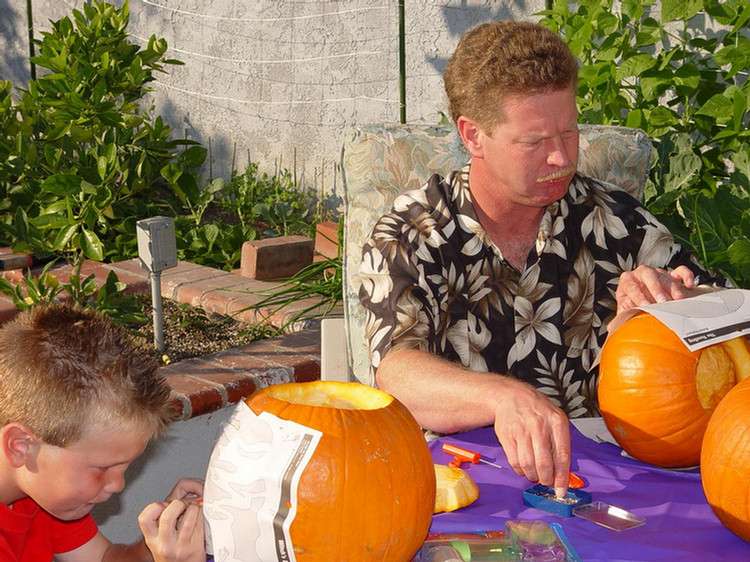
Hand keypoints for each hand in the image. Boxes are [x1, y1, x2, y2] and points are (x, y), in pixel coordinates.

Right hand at [138, 479, 205, 561]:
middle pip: (168, 515)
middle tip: (182, 505)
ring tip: (193, 509)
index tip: (163, 505)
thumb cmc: (172, 553)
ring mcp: (181, 545)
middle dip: (177, 504)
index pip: (145, 518)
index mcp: (152, 539)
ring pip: (190, 514)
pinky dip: (203, 513)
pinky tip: (200, 516)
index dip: (154, 506)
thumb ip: (160, 520)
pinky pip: (202, 521)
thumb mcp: (158, 539)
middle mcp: (165, 544)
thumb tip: (170, 500)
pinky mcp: (196, 546)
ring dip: (194, 506)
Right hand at [492, 380, 570, 496]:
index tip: (561, 491)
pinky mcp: (506, 435)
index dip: (562, 478)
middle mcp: (539, 426)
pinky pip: (514, 461)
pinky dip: (520, 470)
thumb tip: (563, 475)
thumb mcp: (556, 421)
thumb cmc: (538, 411)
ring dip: (532, 476)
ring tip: (534, 474)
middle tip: (546, 481)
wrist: (512, 396)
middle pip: (544, 464)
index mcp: (557, 423)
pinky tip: (523, 467)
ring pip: (528, 465)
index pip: (562, 457)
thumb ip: (561, 446)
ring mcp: (521, 430)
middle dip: (546, 479)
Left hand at [616, 265, 694, 314]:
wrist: (643, 298)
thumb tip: (613, 327)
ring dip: (672, 287)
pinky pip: (680, 271)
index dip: (639, 297)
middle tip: (663, 302)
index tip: (646, 306)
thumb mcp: (625, 309)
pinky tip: (689, 285)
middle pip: (648, 276)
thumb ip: (621, 316)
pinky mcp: (671, 274)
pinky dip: (686, 276)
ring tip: (678, 300)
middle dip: (656, 289)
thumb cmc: (632, 304)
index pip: (632, 287)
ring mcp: (657, 272)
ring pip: (664, 275)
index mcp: (627, 281)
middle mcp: (641, 274)